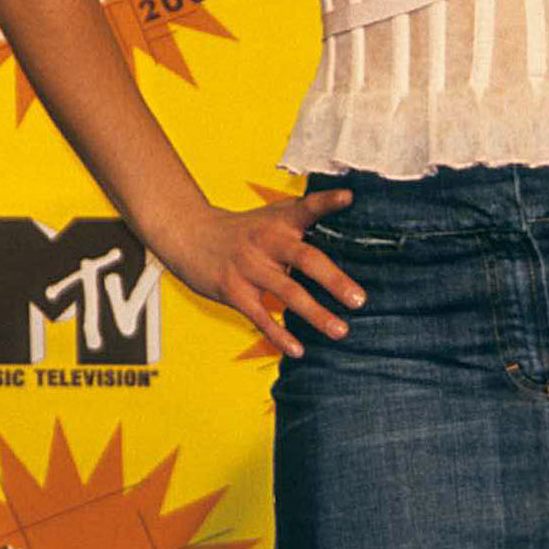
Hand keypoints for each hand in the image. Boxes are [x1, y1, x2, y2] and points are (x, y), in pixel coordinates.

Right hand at [162, 189, 361, 358]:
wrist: (190, 235)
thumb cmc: (244, 230)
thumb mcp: (272, 214)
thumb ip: (305, 215)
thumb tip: (350, 208)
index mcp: (280, 220)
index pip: (307, 207)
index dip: (328, 202)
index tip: (348, 198)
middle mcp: (266, 241)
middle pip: (304, 258)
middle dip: (333, 280)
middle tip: (359, 300)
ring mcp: (249, 267)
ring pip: (287, 292)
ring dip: (315, 314)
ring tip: (340, 331)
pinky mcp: (234, 291)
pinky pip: (260, 316)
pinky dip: (280, 335)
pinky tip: (298, 350)